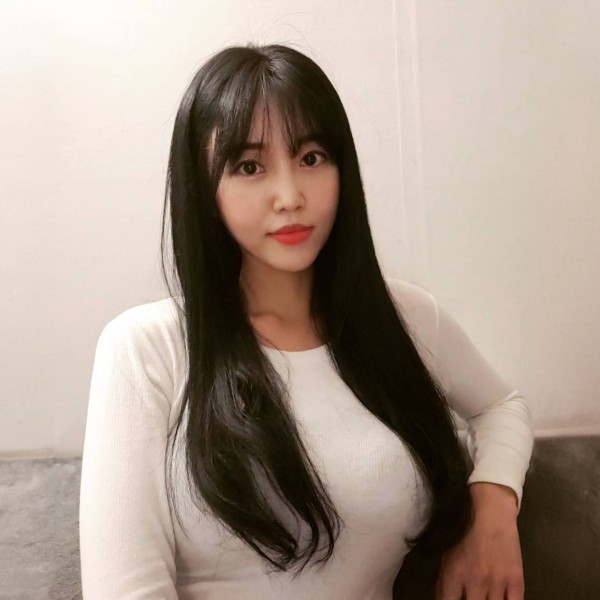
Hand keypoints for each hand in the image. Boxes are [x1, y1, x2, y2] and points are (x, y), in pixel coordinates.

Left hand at [435, 483, 523, 599]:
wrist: (491, 512)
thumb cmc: (464, 530)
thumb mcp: (447, 553)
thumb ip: (445, 581)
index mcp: (454, 575)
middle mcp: (474, 582)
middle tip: (473, 597)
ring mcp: (496, 583)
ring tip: (484, 597)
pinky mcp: (516, 581)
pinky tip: (501, 599)